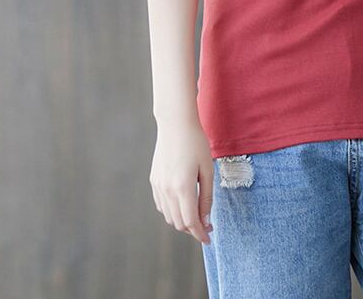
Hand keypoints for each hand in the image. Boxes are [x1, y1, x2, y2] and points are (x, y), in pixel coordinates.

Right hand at [149, 118, 214, 244]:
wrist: (175, 124)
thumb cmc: (196, 143)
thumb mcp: (207, 169)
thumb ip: (206, 197)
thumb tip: (206, 220)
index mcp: (182, 187)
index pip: (190, 222)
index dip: (200, 233)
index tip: (209, 238)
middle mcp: (167, 190)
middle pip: (179, 223)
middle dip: (193, 229)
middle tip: (206, 225)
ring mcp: (158, 185)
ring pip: (169, 216)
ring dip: (182, 220)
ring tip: (196, 214)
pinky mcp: (154, 180)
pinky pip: (161, 205)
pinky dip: (172, 210)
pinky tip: (183, 203)